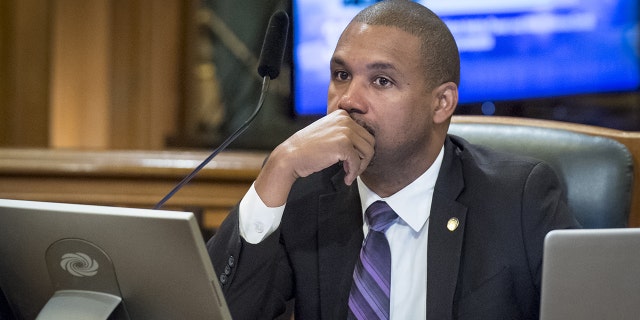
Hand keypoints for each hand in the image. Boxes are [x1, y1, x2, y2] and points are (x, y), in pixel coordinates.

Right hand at [254, 110, 374, 206]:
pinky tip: (346, 178)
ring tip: (349, 173)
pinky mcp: (343, 144)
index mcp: (342, 115)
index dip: (361, 150)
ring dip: (360, 167)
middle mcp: (345, 119)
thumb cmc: (308, 149)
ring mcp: (345, 130)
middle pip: (370, 142)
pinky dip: (353, 173)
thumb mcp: (328, 133)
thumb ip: (345, 134)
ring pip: (368, 152)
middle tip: (352, 169)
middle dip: (364, 159)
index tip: (352, 160)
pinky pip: (357, 162)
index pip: (365, 133)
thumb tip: (366, 147)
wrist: (290, 156)